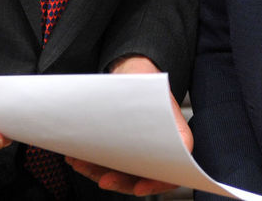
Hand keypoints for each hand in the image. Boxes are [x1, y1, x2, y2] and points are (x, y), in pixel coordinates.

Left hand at [66, 55, 191, 195]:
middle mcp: (152, 153)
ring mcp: (132, 153)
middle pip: (138, 178)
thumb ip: (176, 126)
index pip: (167, 175)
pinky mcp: (115, 150)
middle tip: (104, 180)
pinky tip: (77, 157)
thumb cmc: (151, 87)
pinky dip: (89, 163)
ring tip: (81, 164)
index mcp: (172, 145)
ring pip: (116, 173)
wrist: (133, 73)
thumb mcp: (165, 101)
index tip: (139, 188)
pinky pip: (102, 163)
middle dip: (118, 181)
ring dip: (97, 172)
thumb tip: (184, 147)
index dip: (155, 185)